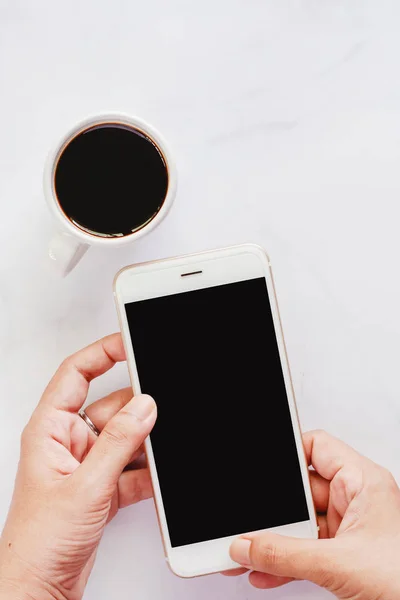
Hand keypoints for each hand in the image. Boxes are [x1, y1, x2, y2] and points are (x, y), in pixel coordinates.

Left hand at [0, 333, 156, 599]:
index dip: (103, 353)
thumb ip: (119, 443)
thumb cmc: (38, 543)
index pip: (77, 373)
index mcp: (50, 429)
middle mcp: (68, 442)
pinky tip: (156, 479)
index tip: (131, 342)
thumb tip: (145, 406)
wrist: (40, 589)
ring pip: (126, 438)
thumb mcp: (85, 486)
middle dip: (137, 414)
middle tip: (159, 415)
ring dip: (144, 447)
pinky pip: (133, 466)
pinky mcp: (103, 487)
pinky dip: (147, 473)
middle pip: (112, 407)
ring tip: (157, 454)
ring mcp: (87, 465)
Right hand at [229, 430, 399, 598]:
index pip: (317, 447)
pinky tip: (265, 570)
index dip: (288, 452)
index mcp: (363, 482)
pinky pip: (305, 551)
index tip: (260, 465)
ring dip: (273, 541)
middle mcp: (357, 501)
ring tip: (248, 551)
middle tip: (250, 522)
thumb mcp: (339, 564)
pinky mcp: (346, 556)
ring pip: (300, 525)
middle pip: (301, 491)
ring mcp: (351, 529)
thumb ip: (286, 555)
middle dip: (273, 511)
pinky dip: (284, 561)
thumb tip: (247, 545)